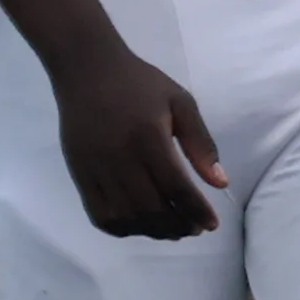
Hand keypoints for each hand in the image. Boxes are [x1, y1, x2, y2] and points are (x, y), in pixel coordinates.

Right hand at [54, 40, 221, 239]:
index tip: (211, 224)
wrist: (87, 69)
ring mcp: (95, 167)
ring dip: (151, 230)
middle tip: (194, 229)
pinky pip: (98, 213)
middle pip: (150, 208)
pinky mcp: (79, 172)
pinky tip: (139, 225)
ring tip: (172, 230)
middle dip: (176, 226)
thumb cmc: (139, 83)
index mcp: (148, 138)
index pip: (176, 187)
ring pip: (124, 216)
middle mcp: (119, 157)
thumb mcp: (181, 103)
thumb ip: (201, 144)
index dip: (196, 211)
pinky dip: (120, 227)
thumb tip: (220, 183)